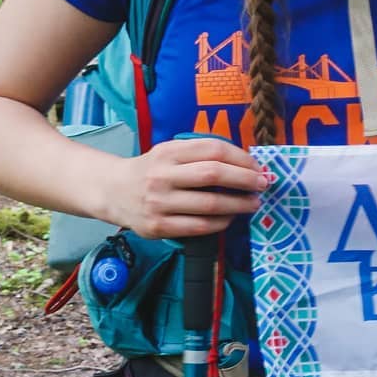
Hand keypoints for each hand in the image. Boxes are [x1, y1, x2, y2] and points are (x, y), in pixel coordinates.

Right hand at [110, 137, 267, 238]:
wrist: (112, 191)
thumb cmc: (151, 170)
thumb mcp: (169, 151)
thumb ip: (200, 153)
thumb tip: (244, 163)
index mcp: (168, 152)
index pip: (213, 150)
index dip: (241, 158)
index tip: (257, 167)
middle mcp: (162, 176)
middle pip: (214, 175)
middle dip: (245, 180)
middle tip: (263, 184)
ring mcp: (159, 203)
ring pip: (209, 204)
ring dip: (238, 204)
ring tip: (253, 203)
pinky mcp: (157, 227)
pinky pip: (198, 227)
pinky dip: (220, 223)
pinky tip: (230, 218)